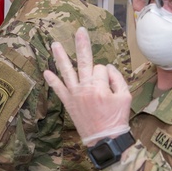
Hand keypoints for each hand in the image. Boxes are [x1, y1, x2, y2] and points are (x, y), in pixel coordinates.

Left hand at [44, 27, 131, 145]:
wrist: (105, 140)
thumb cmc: (117, 119)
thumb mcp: (126, 97)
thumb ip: (117, 79)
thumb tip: (108, 68)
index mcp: (100, 86)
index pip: (102, 69)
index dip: (107, 74)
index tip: (109, 86)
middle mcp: (85, 88)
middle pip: (84, 61)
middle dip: (82, 44)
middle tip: (80, 30)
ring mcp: (75, 95)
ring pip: (67, 72)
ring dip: (60, 57)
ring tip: (55, 44)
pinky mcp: (68, 103)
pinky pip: (58, 90)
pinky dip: (52, 81)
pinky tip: (46, 72)